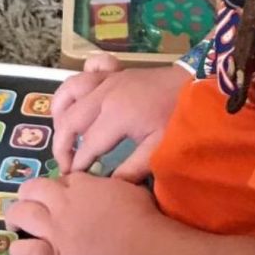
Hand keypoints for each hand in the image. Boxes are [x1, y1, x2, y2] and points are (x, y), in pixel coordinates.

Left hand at [5, 172, 158, 254]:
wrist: (142, 251)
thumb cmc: (145, 219)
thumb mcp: (131, 188)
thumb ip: (113, 185)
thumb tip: (109, 186)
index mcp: (82, 185)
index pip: (59, 179)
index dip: (57, 187)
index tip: (62, 195)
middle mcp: (62, 204)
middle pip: (32, 189)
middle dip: (28, 194)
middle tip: (31, 204)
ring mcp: (54, 231)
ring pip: (20, 214)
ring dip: (15, 217)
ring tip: (16, 224)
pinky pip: (24, 250)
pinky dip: (19, 249)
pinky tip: (21, 250)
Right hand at [52, 54, 190, 181]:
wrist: (194, 82)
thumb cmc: (176, 116)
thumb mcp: (159, 147)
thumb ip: (133, 168)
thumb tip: (111, 185)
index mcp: (115, 116)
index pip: (87, 145)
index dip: (77, 164)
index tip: (74, 179)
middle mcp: (103, 95)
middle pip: (69, 121)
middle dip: (61, 146)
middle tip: (65, 164)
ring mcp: (106, 80)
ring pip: (68, 92)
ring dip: (60, 112)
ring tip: (63, 132)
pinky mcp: (112, 71)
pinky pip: (87, 69)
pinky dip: (80, 80)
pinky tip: (82, 96)